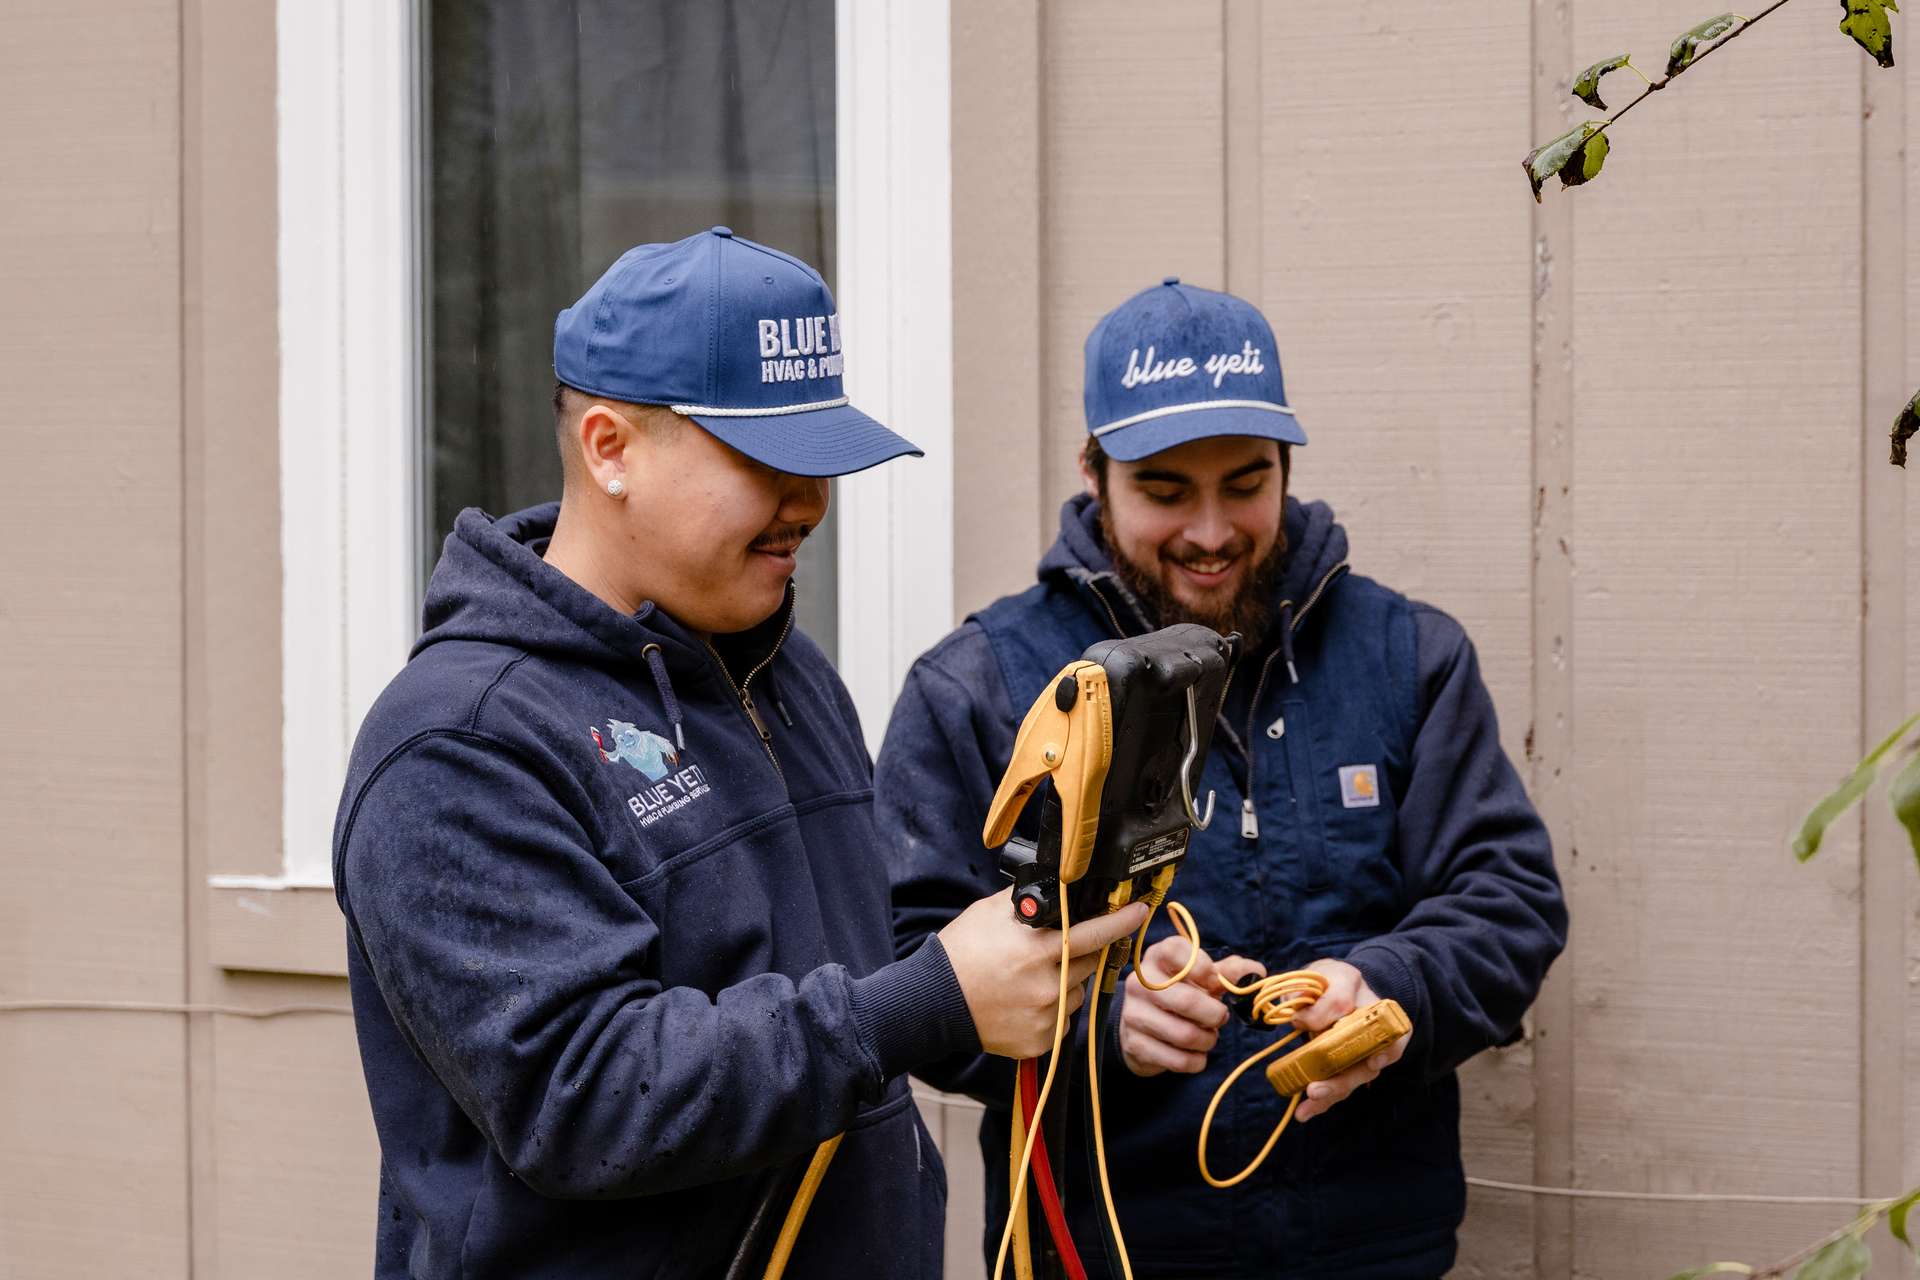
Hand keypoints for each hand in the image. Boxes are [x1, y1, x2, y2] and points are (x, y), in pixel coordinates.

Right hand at [939, 890, 1148, 1059]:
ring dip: (1066, 983)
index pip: (1093, 932)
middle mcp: (1046, 985)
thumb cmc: (961, 953)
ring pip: (1077, 992)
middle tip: (1054, 950)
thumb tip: (1060, 893)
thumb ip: (1030, 904)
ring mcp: (1045, 1016)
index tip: (1140, 911)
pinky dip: (1053, 1010)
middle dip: (1079, 953)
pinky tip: (1025, 1002)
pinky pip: (1063, 1020)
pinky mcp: (1040, 1041)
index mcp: (1036, 949)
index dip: (1121, 921)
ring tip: (1029, 980)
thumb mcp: (991, 913)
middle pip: (1088, 963)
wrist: (934, 1003)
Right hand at [1118, 938, 1268, 1076]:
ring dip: (1208, 1041)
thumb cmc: (1180, 994)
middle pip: (1186, 1001)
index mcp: (1157, 957)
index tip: (1215, 982)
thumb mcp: (1203, 978)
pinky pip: (1178, 1060)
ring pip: (1184, 1034)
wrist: (1144, 1025)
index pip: (1176, 951)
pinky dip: (1197, 1061)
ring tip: (1208, 1037)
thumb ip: (1229, 973)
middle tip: (1220, 1017)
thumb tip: (1256, 973)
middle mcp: (1139, 983)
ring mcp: (1133, 1014)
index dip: (1203, 967)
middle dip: (1215, 1015)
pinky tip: (1196, 1053)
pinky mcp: (1135, 1044)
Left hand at [1290, 958, 1407, 1121]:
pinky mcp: (1342, 1069)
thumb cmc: (1335, 982)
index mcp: (1380, 1013)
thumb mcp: (1333, 976)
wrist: (1329, 990)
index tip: (1373, 1062)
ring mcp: (1359, 1058)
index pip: (1391, 1035)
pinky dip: (1321, 1102)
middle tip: (1316, 1090)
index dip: (1386, 1051)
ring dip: (1328, 1096)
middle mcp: (1374, 1042)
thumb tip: (1302, 1016)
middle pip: (1367, 1068)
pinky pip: (1336, 1088)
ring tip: (1306, 1108)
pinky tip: (1304, 1113)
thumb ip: (1322, 993)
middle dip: (1341, 1082)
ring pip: (1350, 1082)